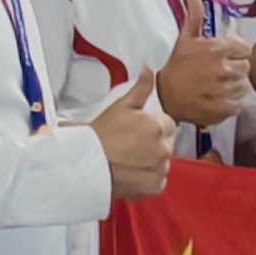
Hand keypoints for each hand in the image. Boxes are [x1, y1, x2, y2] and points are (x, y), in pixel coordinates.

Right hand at [92, 75, 175, 197]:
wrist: (88, 166)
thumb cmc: (100, 137)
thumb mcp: (121, 106)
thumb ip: (141, 86)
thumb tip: (148, 68)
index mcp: (157, 126)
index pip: (167, 123)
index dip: (152, 125)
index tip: (139, 130)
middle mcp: (163, 148)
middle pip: (167, 142)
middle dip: (154, 142)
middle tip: (132, 144)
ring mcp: (160, 168)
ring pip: (163, 161)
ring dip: (152, 160)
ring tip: (130, 158)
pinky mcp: (155, 186)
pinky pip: (159, 180)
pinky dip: (149, 177)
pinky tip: (133, 171)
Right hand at [152, 19, 252, 128]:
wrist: (165, 97)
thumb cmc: (177, 66)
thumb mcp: (186, 38)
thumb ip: (194, 13)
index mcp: (217, 49)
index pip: (245, 48)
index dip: (236, 52)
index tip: (225, 56)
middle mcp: (224, 69)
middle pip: (245, 67)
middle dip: (235, 68)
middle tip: (219, 71)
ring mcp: (225, 90)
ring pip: (243, 85)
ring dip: (233, 85)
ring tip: (217, 85)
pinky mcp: (224, 108)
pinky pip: (239, 103)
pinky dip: (230, 102)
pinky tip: (217, 98)